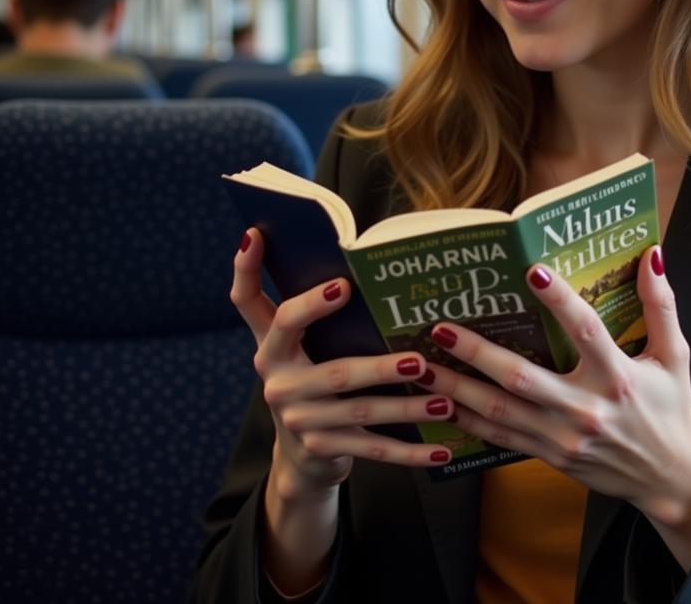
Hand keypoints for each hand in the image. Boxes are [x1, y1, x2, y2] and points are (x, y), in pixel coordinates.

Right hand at [229, 227, 455, 498]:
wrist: (302, 455)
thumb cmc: (317, 376)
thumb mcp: (309, 345)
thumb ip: (324, 314)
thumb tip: (371, 266)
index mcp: (271, 344)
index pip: (248, 301)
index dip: (246, 268)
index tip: (258, 236)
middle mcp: (278, 380)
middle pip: (333, 371)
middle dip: (378, 369)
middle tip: (418, 360)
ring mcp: (299, 419)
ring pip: (361, 413)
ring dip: (406, 407)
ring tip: (444, 400)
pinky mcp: (322, 448)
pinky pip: (373, 450)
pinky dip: (411, 451)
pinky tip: (442, 448)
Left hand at [422, 245, 690, 566]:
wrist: (670, 480)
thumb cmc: (671, 410)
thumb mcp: (675, 356)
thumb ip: (661, 306)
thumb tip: (650, 256)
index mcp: (618, 377)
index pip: (586, 331)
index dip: (560, 300)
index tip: (532, 271)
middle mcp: (586, 408)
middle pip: (523, 378)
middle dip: (478, 353)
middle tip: (441, 328)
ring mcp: (563, 438)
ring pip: (500, 412)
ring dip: (457, 388)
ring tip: (422, 365)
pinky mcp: (549, 457)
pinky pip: (501, 439)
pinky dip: (467, 422)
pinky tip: (440, 402)